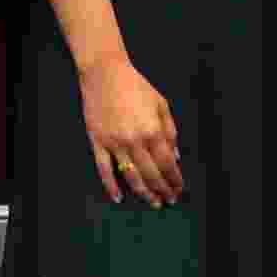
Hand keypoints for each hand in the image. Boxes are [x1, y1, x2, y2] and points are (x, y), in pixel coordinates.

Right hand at [81, 51, 184, 207]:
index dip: (174, 180)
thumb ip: (171, 131)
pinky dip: (112, 186)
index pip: (168, 163)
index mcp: (153, 130)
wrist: (105, 73)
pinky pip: (104, 170)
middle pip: (151, 174)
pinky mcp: (98, 143)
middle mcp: (135, 141)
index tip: (178, 189)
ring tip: (152, 202)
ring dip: (143, 192)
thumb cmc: (136, 86)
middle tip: (168, 201)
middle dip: (162, 190)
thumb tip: (176, 157)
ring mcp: (115, 144)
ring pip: (131, 176)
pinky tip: (119, 198)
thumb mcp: (161, 104)